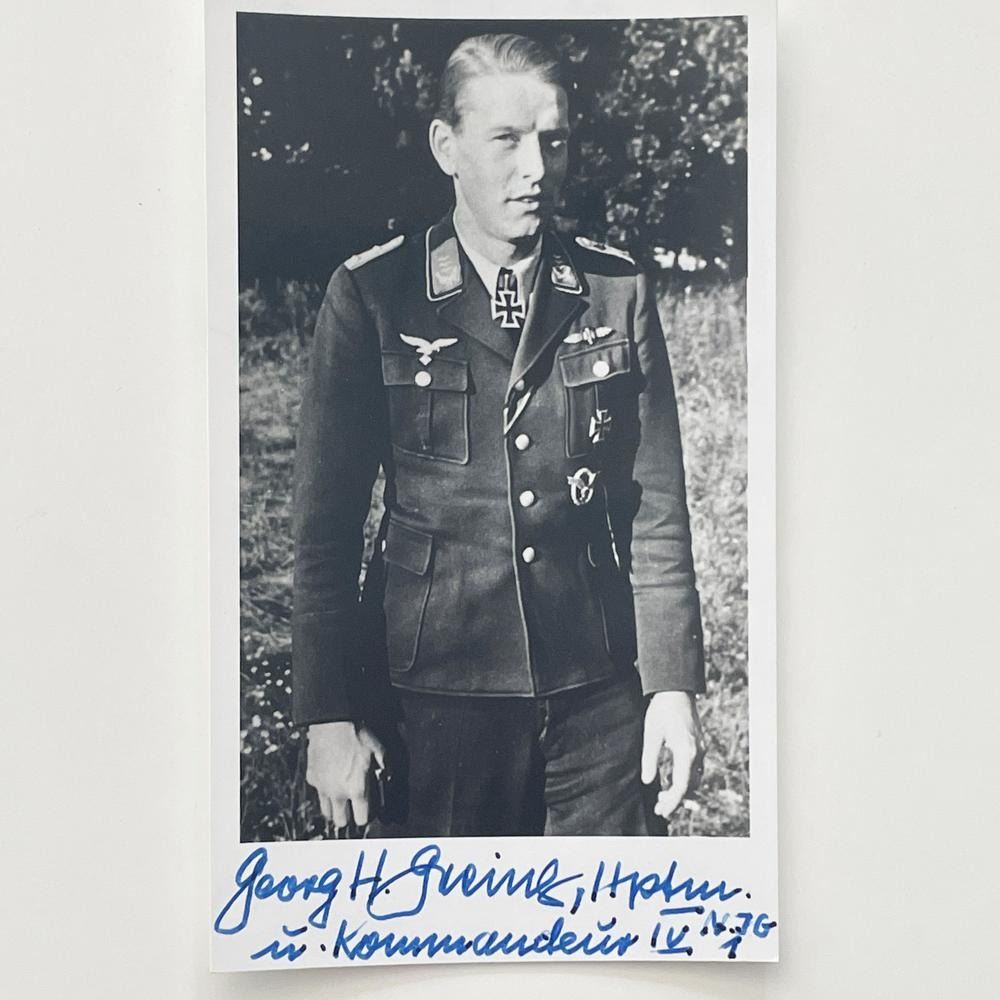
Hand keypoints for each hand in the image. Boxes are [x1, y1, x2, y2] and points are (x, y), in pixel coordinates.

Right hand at [306, 721, 385, 830]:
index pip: (361, 820)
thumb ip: (386, 768)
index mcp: (357, 788)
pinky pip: (318, 793)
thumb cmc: (356, 734)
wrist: (331, 721)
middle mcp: (338, 792)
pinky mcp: (312, 778)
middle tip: (353, 807)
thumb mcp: (379, 750)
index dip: (366, 816)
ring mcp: (322, 787)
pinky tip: (330, 780)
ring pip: (326, 812)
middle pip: (341, 822)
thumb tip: (389, 775)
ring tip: (341, 798)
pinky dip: (324, 791)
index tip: (367, 810)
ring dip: (335, 808)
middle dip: (348, 817)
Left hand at [640, 691, 704, 819]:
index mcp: (685, 752)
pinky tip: (669, 780)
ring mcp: (700, 749)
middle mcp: (697, 753)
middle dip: (675, 799)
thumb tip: (647, 781)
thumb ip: (649, 758)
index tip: (662, 811)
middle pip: (690, 786)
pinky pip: (694, 769)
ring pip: (694, 779)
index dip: (672, 802)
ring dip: (681, 790)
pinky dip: (684, 779)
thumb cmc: (661, 710)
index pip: (681, 786)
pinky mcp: (698, 744)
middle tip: (659, 807)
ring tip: (662, 797)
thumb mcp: (651, 734)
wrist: (676, 690)